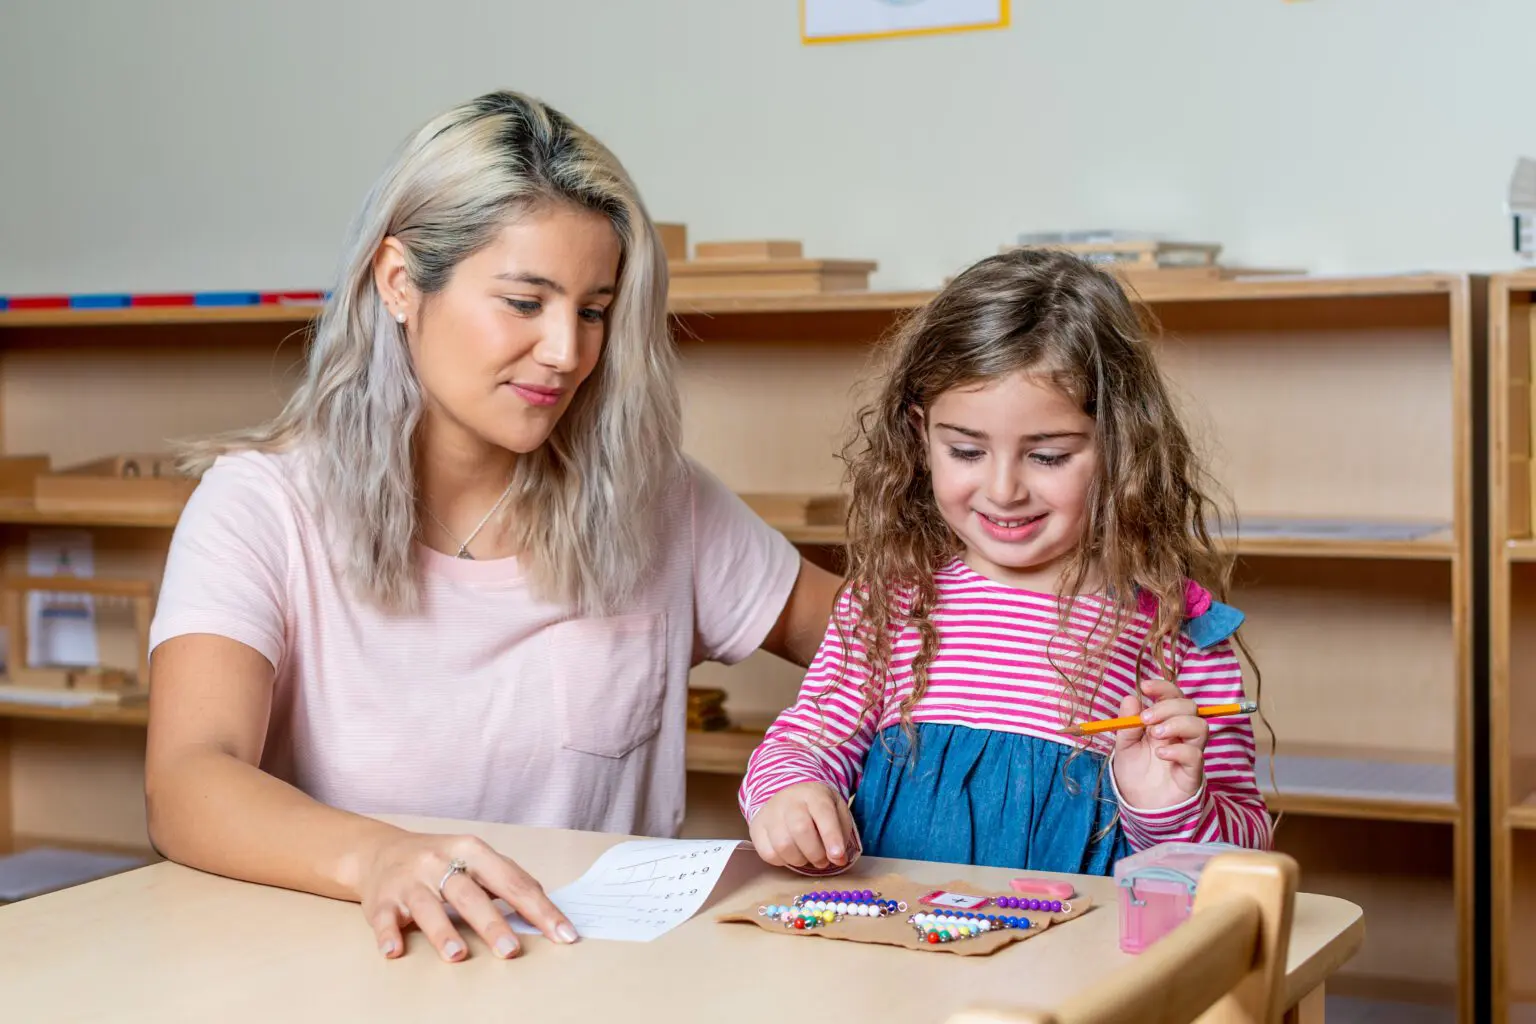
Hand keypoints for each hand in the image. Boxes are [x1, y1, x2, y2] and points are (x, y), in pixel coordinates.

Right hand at [357, 830, 577, 960]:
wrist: (380, 852)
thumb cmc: (439, 860)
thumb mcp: (474, 858)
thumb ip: (506, 877)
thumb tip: (543, 901)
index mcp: (471, 851)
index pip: (512, 882)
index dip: (538, 909)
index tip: (562, 933)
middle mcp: (439, 863)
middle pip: (469, 895)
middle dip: (492, 923)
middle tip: (511, 950)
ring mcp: (409, 882)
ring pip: (427, 906)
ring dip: (442, 931)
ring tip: (457, 955)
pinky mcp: (381, 900)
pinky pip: (384, 919)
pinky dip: (388, 935)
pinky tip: (394, 950)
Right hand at [748, 781, 855, 871]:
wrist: (787, 795)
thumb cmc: (816, 808)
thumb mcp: (836, 810)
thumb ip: (841, 833)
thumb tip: (839, 859)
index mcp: (813, 794)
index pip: (823, 813)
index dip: (831, 837)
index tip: (837, 856)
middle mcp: (789, 801)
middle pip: (800, 829)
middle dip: (815, 853)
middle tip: (823, 861)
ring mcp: (770, 814)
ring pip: (783, 845)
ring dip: (800, 860)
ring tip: (807, 858)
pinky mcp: (756, 828)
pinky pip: (768, 853)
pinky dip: (782, 861)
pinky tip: (791, 855)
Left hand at [1110, 676, 1207, 809]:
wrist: (1140, 804)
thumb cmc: (1135, 772)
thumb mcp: (1123, 746)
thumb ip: (1127, 724)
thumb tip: (1130, 697)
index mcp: (1164, 721)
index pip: (1173, 696)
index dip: (1163, 688)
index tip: (1146, 687)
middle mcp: (1180, 733)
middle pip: (1189, 707)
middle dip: (1167, 707)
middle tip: (1145, 720)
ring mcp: (1189, 751)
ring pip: (1200, 726)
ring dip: (1177, 724)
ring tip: (1155, 735)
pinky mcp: (1193, 772)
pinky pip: (1195, 754)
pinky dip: (1177, 750)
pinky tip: (1160, 754)